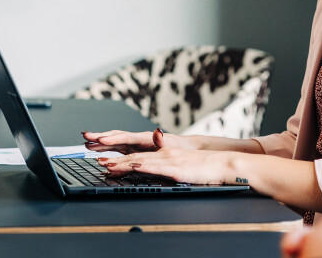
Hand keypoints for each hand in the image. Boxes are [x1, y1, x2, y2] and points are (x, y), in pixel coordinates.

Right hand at [82, 127, 193, 153]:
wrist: (185, 150)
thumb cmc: (178, 147)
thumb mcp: (172, 144)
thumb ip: (162, 140)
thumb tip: (156, 131)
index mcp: (145, 138)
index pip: (126, 137)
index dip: (112, 139)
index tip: (100, 139)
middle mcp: (138, 140)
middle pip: (116, 138)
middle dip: (100, 137)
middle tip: (85, 137)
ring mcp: (135, 146)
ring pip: (115, 144)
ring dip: (100, 145)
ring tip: (86, 144)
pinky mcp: (135, 152)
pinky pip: (119, 153)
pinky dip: (108, 154)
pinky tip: (100, 159)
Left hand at [97, 145, 232, 184]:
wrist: (222, 164)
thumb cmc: (204, 167)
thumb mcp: (182, 161)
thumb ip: (168, 161)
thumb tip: (154, 162)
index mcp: (165, 153)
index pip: (139, 156)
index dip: (121, 158)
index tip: (106, 160)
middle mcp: (165, 154)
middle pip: (136, 156)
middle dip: (116, 159)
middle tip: (98, 162)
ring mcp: (170, 160)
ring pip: (143, 161)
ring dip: (123, 163)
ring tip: (108, 165)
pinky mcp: (177, 168)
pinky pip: (157, 167)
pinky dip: (143, 166)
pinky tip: (134, 167)